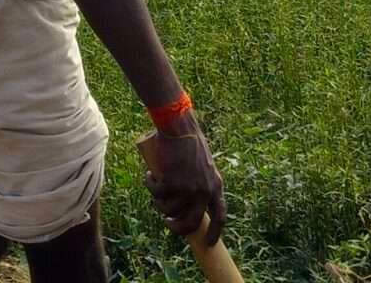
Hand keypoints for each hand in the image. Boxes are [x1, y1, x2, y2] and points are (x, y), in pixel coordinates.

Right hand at [140, 121, 224, 245]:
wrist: (179, 126)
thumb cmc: (189, 143)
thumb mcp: (204, 166)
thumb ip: (201, 184)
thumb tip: (186, 208)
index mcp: (216, 185)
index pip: (220, 216)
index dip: (216, 233)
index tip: (209, 244)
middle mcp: (204, 190)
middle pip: (191, 222)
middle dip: (177, 228)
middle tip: (168, 222)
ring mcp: (188, 188)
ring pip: (169, 209)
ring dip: (159, 202)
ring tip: (156, 188)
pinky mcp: (171, 182)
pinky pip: (156, 193)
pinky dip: (150, 185)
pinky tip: (149, 176)